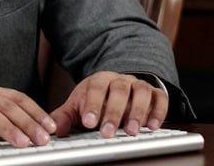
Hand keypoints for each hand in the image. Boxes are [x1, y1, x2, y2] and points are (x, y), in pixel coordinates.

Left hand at [49, 71, 168, 138]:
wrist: (117, 87)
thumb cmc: (97, 99)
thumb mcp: (78, 105)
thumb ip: (65, 116)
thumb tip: (54, 128)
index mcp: (99, 80)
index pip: (95, 89)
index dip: (93, 105)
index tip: (88, 122)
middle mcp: (120, 80)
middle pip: (119, 91)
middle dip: (114, 113)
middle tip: (108, 132)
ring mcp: (138, 85)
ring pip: (141, 93)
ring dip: (137, 112)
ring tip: (131, 131)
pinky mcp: (155, 93)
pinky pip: (160, 98)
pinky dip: (158, 111)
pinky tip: (152, 126)